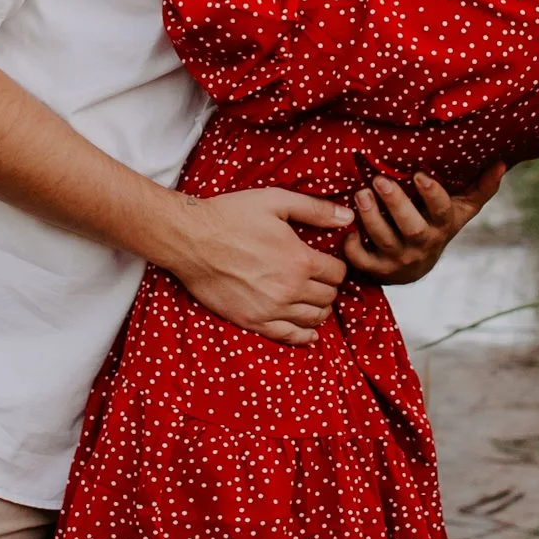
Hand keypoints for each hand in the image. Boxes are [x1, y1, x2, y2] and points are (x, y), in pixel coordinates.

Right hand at [163, 187, 353, 344]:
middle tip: (319, 279)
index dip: (336, 267)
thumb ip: (315, 210)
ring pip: (314, 318)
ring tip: (313, 299)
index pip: (338, 273)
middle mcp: (290, 289)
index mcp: (300, 260)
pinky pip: (290, 337)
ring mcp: (272, 309)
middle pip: (329, 297)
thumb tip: (347, 218)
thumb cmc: (230, 216)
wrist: (191, 240)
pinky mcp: (253, 322)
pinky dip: (304, 336)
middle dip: (328, 287)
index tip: (328, 263)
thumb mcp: (275, 201)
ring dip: (319, 309)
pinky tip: (308, 332)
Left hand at [347, 159, 504, 283]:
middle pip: (412, 227)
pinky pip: (364, 263)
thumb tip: (503, 162)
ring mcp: (400, 258)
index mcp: (442, 225)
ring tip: (360, 194)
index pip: (442, 211)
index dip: (432, 194)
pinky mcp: (378, 270)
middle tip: (379, 180)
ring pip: (385, 241)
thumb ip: (481, 188)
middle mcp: (423, 243)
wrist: (416, 267)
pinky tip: (348, 230)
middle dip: (396, 203)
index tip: (419, 174)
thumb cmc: (437, 226)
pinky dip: (354, 250)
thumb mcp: (460, 209)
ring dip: (371, 218)